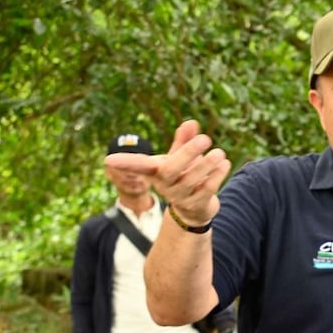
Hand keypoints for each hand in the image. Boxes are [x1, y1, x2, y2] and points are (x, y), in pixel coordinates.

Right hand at [104, 119, 230, 225]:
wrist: (194, 209)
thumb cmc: (184, 176)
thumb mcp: (181, 157)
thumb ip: (184, 140)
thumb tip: (191, 122)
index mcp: (156, 171)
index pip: (138, 166)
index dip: (125, 163)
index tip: (108, 160)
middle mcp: (165, 185)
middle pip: (170, 170)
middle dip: (187, 153)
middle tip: (205, 138)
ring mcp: (180, 197)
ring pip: (191, 180)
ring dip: (207, 164)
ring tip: (219, 152)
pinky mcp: (196, 205)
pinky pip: (207, 190)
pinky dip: (217, 175)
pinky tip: (224, 164)